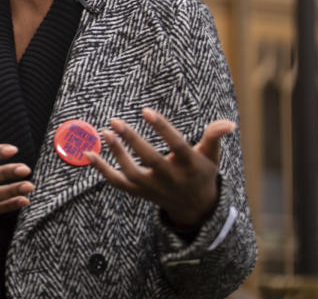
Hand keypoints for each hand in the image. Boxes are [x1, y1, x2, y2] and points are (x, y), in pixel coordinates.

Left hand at [86, 107, 235, 228]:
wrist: (194, 207)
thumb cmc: (200, 172)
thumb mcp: (210, 155)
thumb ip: (214, 137)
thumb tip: (229, 123)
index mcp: (189, 166)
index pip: (176, 145)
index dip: (162, 128)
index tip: (146, 110)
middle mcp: (170, 179)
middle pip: (150, 159)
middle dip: (132, 140)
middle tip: (115, 120)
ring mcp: (153, 188)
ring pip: (131, 173)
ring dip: (116, 154)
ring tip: (105, 132)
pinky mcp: (139, 193)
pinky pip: (117, 182)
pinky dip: (101, 170)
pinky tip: (87, 153)